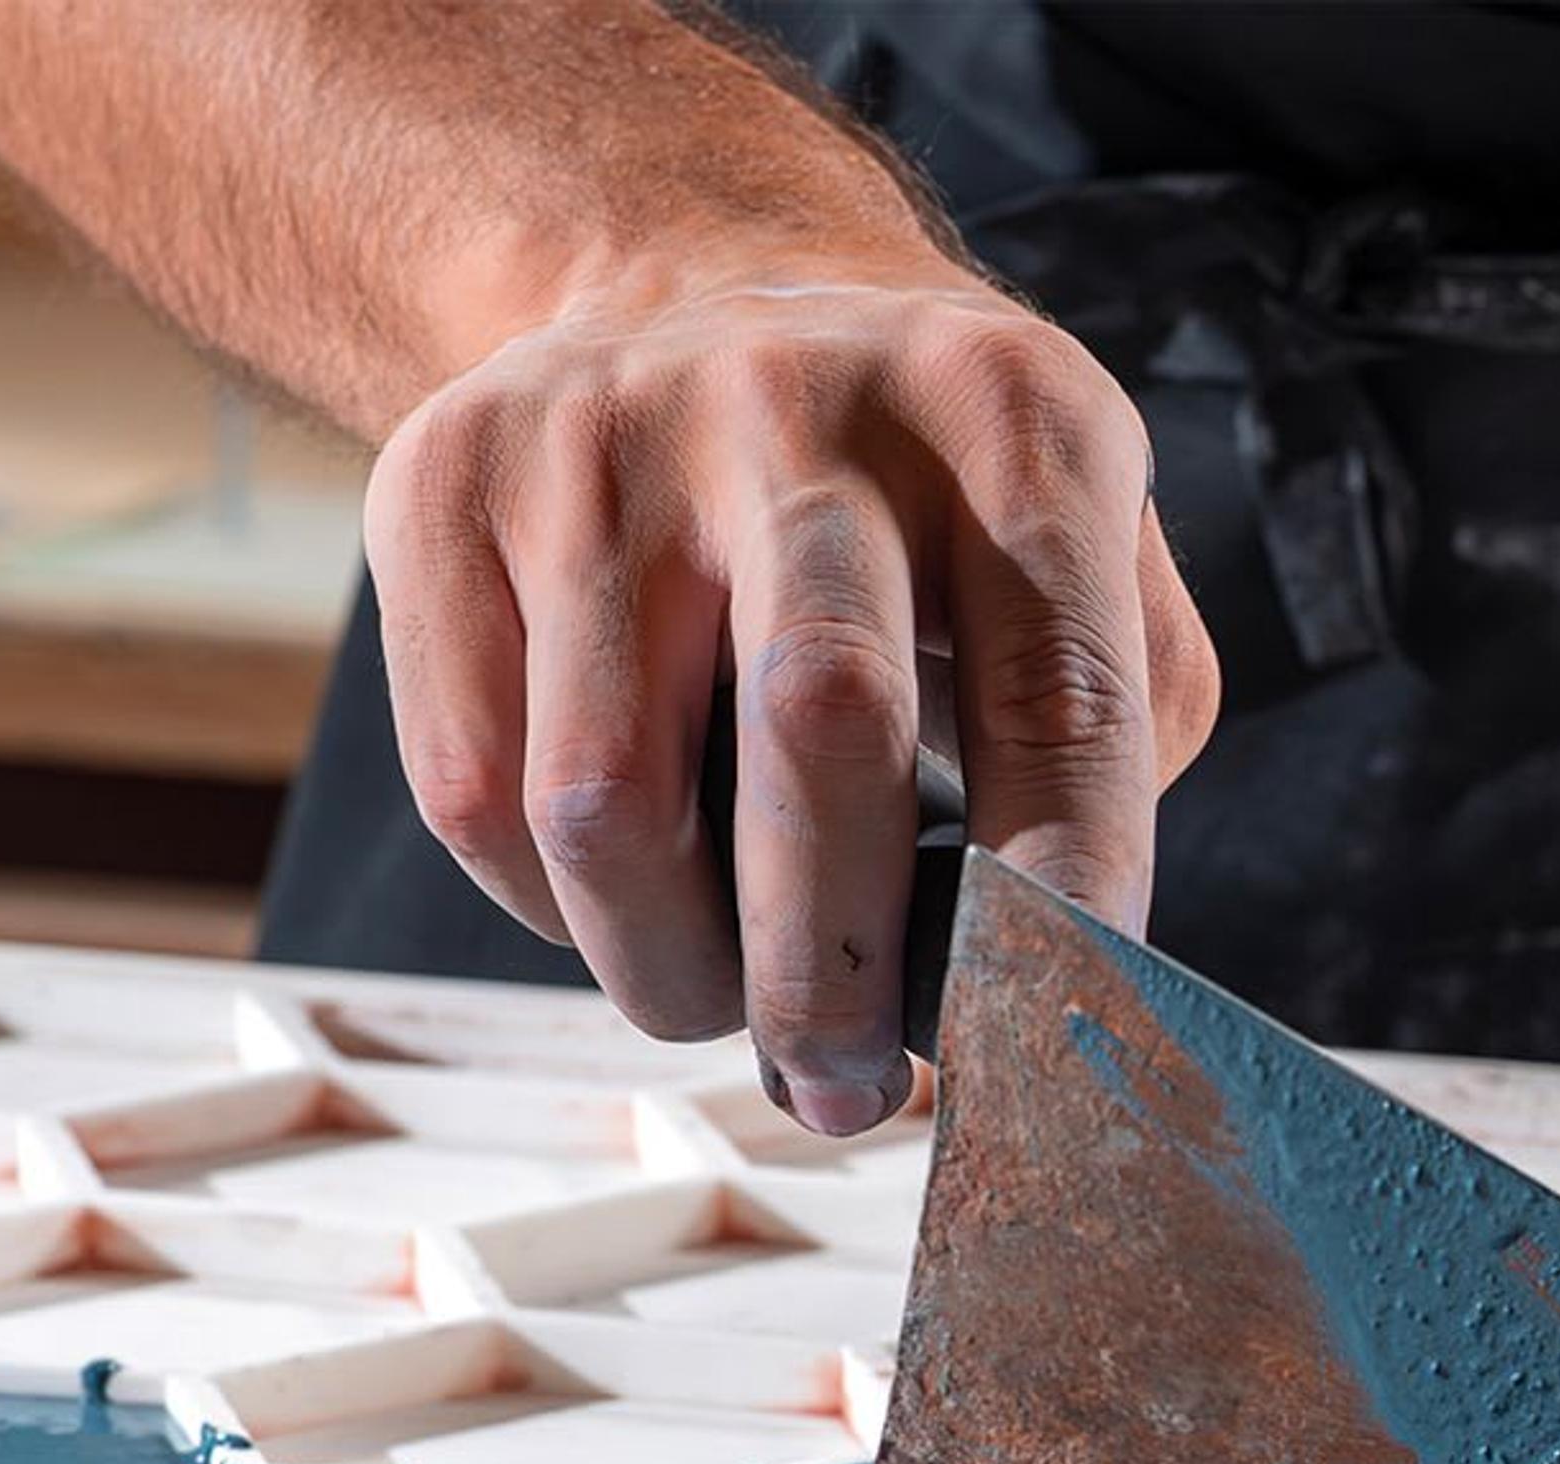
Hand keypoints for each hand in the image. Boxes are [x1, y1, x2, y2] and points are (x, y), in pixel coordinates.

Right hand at [365, 253, 1217, 1131]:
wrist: (690, 277)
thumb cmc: (921, 490)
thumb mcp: (1082, 538)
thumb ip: (1115, 728)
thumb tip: (1059, 967)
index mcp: (1010, 420)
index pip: (1062, 692)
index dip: (1062, 892)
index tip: (1046, 1041)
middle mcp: (803, 407)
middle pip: (817, 730)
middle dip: (831, 969)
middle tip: (845, 1091)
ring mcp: (603, 440)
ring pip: (609, 803)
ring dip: (674, 970)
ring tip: (726, 1003)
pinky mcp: (445, 487)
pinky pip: (474, 793)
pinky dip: (551, 913)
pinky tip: (624, 900)